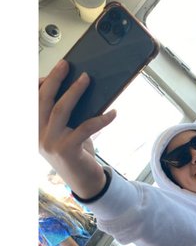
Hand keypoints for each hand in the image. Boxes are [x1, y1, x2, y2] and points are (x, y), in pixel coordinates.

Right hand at [38, 61, 112, 197]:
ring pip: (61, 109)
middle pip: (43, 100)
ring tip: (87, 78)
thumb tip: (79, 87)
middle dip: (55, 79)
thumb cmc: (77, 151)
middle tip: (67, 65)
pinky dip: (101, 118)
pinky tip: (113, 112)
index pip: (32, 100)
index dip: (40, 83)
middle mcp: (37, 134)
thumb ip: (66, 115)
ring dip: (75, 91)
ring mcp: (49, 143)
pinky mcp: (67, 150)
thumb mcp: (67, 131)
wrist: (84, 181)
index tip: (54, 69)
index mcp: (34, 128)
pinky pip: (86, 128)